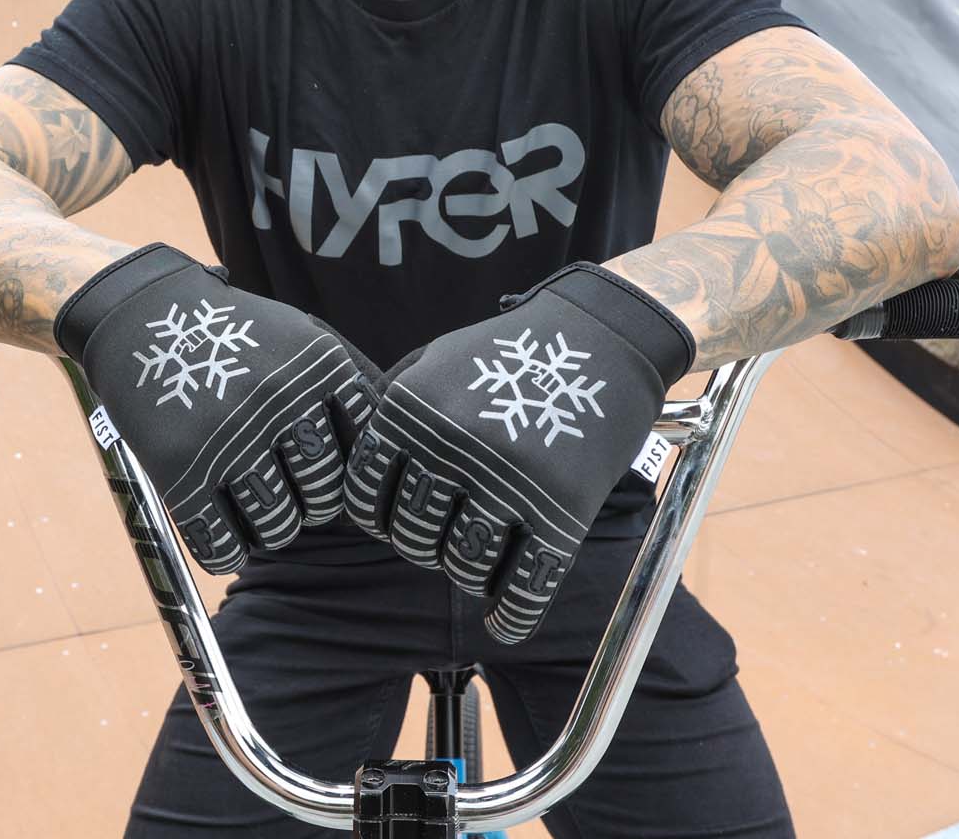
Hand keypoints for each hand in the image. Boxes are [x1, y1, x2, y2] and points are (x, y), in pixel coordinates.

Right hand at [56, 244, 378, 572]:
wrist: (146, 314)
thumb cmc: (235, 336)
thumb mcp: (302, 338)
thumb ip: (344, 386)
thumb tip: (384, 449)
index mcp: (320, 369)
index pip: (363, 453)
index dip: (349, 472)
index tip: (325, 469)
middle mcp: (281, 402)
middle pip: (324, 496)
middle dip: (312, 504)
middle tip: (292, 493)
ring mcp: (230, 438)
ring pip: (278, 525)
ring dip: (272, 527)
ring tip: (258, 508)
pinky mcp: (180, 469)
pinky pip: (222, 543)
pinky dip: (228, 549)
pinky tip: (225, 532)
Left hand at [343, 263, 691, 642]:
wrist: (600, 336)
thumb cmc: (509, 353)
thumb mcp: (434, 360)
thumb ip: (391, 409)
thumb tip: (359, 474)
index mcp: (414, 410)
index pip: (367, 497)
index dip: (378, 517)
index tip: (395, 519)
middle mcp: (454, 446)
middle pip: (414, 539)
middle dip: (422, 546)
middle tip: (442, 535)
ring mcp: (509, 480)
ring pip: (464, 567)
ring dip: (467, 574)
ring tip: (476, 558)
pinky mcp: (563, 508)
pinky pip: (525, 587)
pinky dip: (511, 616)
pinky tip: (503, 623)